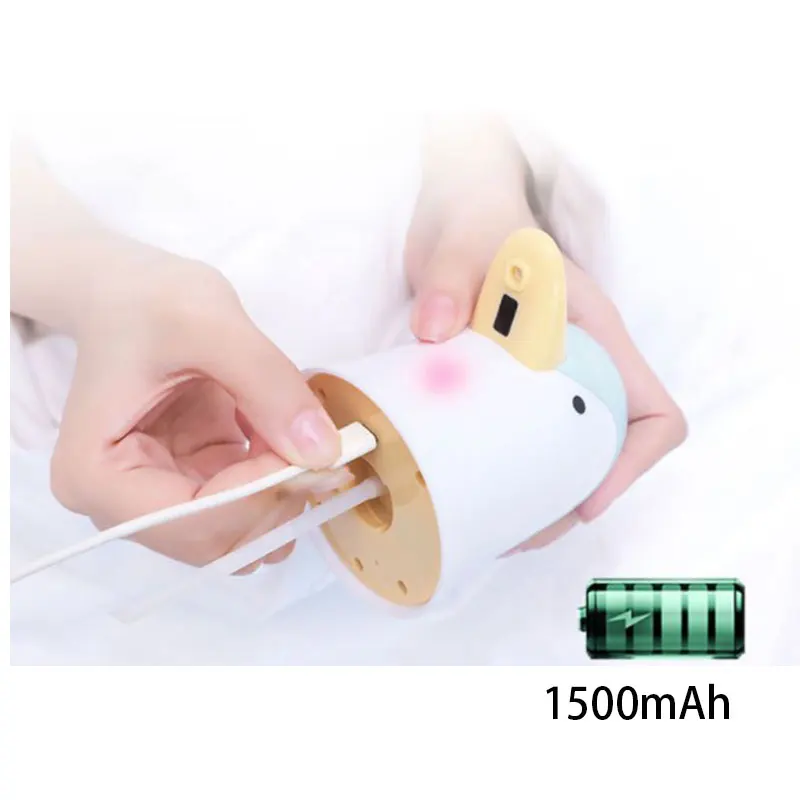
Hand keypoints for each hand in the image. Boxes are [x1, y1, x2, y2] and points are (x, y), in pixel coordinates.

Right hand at [12, 141, 346, 571]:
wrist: (131, 292)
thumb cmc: (149, 300)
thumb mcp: (210, 322)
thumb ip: (269, 386)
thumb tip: (324, 453)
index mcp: (95, 475)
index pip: (191, 522)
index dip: (261, 496)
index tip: (316, 452)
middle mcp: (120, 506)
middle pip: (217, 541)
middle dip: (278, 499)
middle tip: (322, 446)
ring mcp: (159, 499)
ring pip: (241, 533)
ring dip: (285, 493)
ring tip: (298, 431)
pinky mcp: (192, 485)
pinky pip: (249, 506)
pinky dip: (281, 479)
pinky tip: (286, 432)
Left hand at [404, 119, 686, 552]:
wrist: (455, 213)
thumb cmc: (479, 221)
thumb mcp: (467, 244)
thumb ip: (452, 278)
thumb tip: (435, 330)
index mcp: (595, 337)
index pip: (652, 414)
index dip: (632, 465)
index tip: (584, 498)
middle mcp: (579, 367)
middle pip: (606, 453)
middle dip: (570, 500)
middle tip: (518, 531)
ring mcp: (543, 381)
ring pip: (564, 456)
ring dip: (537, 498)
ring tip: (491, 525)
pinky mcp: (506, 388)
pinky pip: (520, 443)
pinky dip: (504, 473)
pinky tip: (466, 490)